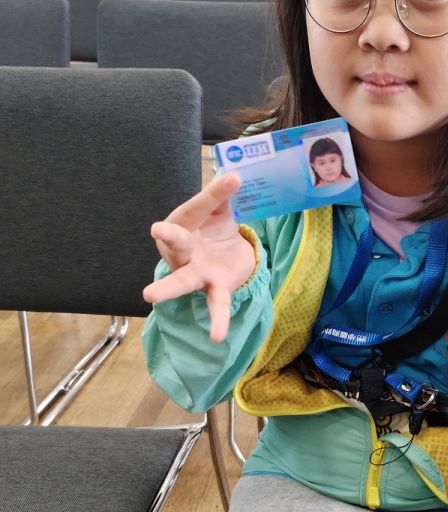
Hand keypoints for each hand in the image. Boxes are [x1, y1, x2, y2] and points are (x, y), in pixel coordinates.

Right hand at [143, 172, 255, 342]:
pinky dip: (217, 321)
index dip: (215, 194)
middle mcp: (184, 249)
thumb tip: (235, 174)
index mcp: (185, 223)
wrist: (227, 253)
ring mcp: (196, 271)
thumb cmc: (214, 226)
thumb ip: (224, 196)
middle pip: (176, 243)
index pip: (199, 208)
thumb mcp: (221, 209)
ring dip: (168, 288)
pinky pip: (216, 306)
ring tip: (149, 296)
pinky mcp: (215, 287)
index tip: (231, 180)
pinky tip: (216, 337)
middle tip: (155, 230)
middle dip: (169, 237)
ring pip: (182, 281)